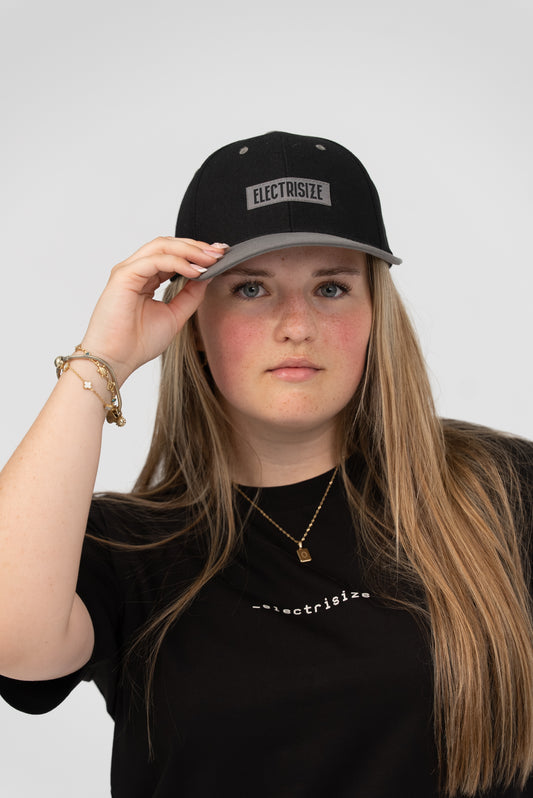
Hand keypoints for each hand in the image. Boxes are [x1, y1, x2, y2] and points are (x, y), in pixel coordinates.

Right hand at [79, 237, 225, 384]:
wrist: (116, 360)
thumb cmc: (138, 343)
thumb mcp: (175, 315)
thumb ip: (190, 295)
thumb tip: (207, 276)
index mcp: (145, 278)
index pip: (172, 255)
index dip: (196, 253)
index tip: (219, 256)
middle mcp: (136, 270)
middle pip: (168, 245)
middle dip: (196, 247)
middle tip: (219, 253)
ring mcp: (128, 271)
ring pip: (161, 247)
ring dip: (189, 250)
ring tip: (210, 260)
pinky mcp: (123, 276)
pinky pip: (155, 260)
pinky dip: (177, 262)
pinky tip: (194, 271)